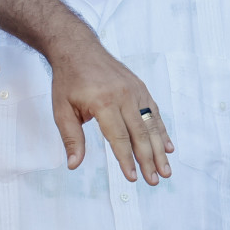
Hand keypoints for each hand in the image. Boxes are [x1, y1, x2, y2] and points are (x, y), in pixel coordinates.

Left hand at [48, 41, 173, 185]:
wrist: (78, 48)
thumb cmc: (68, 81)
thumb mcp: (61, 110)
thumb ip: (71, 138)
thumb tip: (74, 165)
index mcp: (104, 102)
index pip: (119, 138)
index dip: (127, 160)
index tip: (133, 178)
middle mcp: (124, 96)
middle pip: (140, 134)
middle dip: (149, 160)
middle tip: (155, 180)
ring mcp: (135, 91)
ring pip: (151, 125)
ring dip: (160, 149)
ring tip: (166, 169)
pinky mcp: (140, 88)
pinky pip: (154, 112)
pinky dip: (162, 130)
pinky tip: (168, 146)